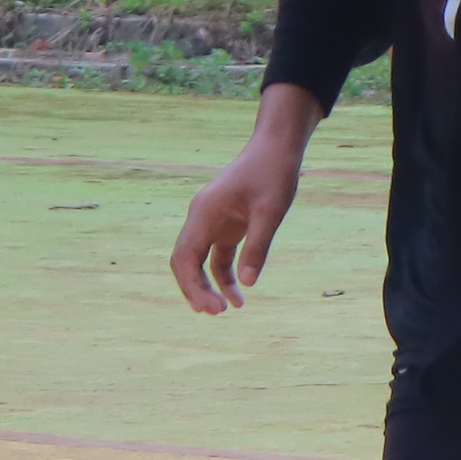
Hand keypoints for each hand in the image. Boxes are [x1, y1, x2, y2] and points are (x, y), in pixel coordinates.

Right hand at [172, 130, 307, 314]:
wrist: (277, 146)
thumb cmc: (273, 173)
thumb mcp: (270, 211)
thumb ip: (258, 246)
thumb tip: (248, 283)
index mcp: (204, 213)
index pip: (184, 257)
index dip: (191, 286)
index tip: (210, 307)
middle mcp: (202, 218)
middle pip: (186, 262)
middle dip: (196, 289)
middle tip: (217, 313)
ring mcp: (213, 221)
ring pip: (201, 261)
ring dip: (210, 285)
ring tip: (229, 308)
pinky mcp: (226, 224)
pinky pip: (218, 256)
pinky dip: (225, 275)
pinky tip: (240, 293)